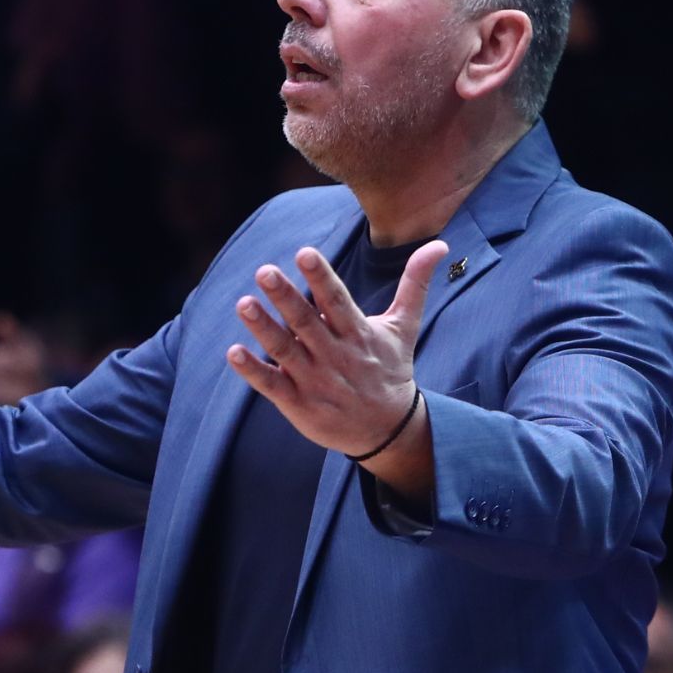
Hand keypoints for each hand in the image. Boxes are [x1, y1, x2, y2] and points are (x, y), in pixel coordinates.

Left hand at [226, 242, 445, 460]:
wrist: (389, 430)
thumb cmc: (391, 370)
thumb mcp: (405, 327)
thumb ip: (415, 283)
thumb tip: (440, 243)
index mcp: (357, 333)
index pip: (337, 301)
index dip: (322, 277)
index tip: (304, 253)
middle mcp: (335, 355)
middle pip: (307, 322)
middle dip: (286, 297)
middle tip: (264, 271)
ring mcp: (316, 381)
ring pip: (286, 351)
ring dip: (264, 328)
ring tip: (243, 304)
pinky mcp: (299, 404)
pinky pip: (273, 386)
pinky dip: (254, 372)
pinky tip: (233, 353)